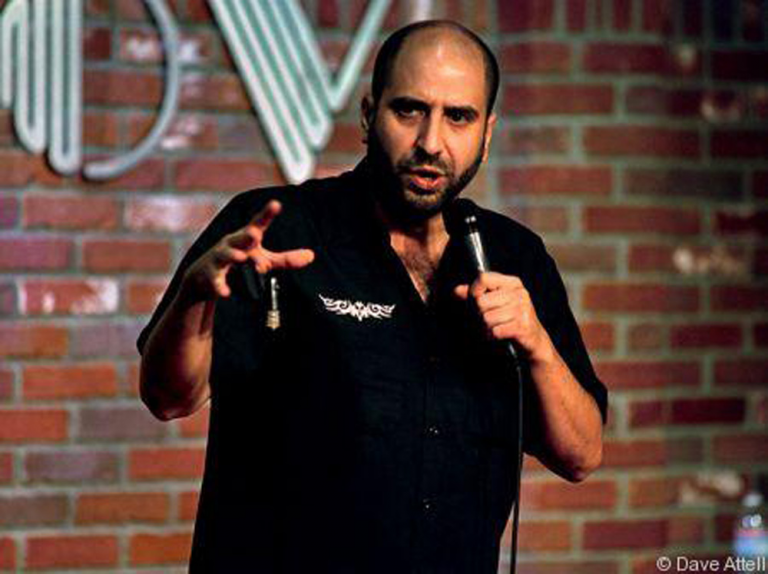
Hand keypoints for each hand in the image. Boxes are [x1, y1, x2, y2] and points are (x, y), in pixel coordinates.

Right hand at [182, 200, 314, 299]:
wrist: (204, 275)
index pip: (258, 223)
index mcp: (246, 237)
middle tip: (255, 235)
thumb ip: (286, 258)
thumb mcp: (263, 258)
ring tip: (241, 258)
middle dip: (246, 235)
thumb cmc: (240, 261)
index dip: (267, 214)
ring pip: (225, 255)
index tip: (276, 204)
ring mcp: (219, 258)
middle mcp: (232, 243)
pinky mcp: (210, 275)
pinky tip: (226, 293)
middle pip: (240, 237)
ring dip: (233, 255)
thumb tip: (312, 256)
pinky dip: (220, 286)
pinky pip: (215, 280)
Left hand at [454, 271, 553, 362]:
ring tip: (493, 327)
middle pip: (481, 301)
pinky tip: (498, 334)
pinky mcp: (523, 326)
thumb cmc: (511, 318)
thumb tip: (457, 290)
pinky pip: (495, 331)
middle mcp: (519, 293)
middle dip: (478, 314)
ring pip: (486, 318)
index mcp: (512, 283)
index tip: (474, 301)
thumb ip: (475, 294)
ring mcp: (522, 309)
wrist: (534, 339)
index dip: (473, 291)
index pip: (483, 278)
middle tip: (486, 319)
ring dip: (485, 327)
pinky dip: (492, 336)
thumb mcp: (495, 302)